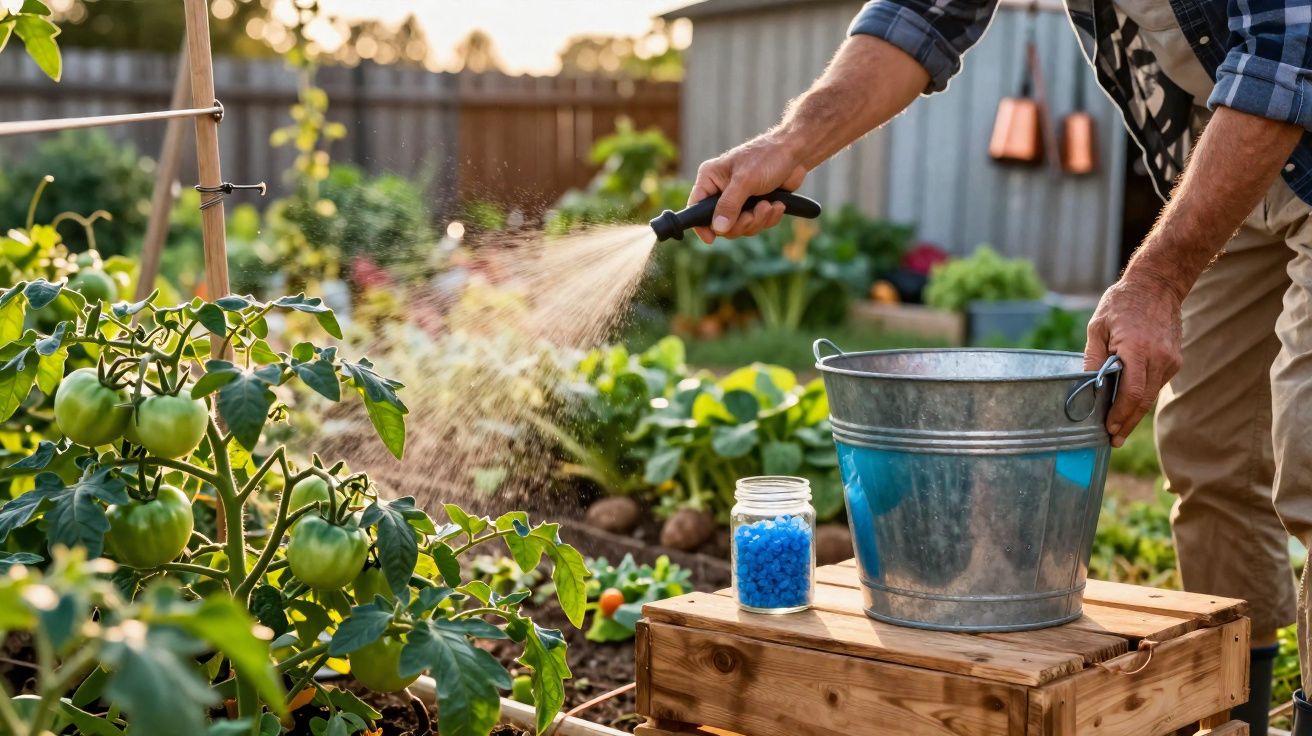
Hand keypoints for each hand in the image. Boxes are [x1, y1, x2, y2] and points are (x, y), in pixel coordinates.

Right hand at [689, 133, 807, 242]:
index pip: (696, 208)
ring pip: (741, 227)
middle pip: (721, 225)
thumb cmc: (767, 157)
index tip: (712, 239)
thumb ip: (730, 205)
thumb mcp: (745, 180)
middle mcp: (721, 191)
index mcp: (710, 179)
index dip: (702, 226)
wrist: (795, 153)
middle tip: (755, 213)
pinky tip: (777, 205)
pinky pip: (756, 224)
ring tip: (769, 205)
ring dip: (758, 220)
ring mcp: (738, 200)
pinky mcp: (755, 206)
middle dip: (742, 223)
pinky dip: (768, 218)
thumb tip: (718, 228)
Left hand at [1083, 272, 1183, 447]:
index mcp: (1137, 349)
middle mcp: (1158, 358)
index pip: (1131, 393)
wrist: (1158, 285)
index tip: (1109, 430)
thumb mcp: (1097, 326)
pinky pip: (1156, 384)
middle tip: (1114, 440)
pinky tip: (1129, 404)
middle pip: (1143, 401)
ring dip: (1135, 413)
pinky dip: (1143, 396)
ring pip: (1151, 395)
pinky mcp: (1175, 360)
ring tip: (1118, 428)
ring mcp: (1171, 360)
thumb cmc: (1122, 303)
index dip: (1120, 415)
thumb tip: (1085, 386)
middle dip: (1127, 423)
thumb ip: (1093, 357)